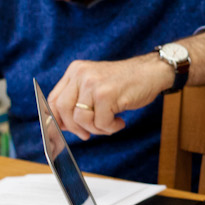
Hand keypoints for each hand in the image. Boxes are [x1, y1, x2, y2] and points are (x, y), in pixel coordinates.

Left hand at [48, 54, 170, 139]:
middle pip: (63, 110)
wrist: (151, 72)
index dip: (56, 119)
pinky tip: (120, 122)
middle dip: (75, 128)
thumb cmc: (124, 83)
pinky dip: (110, 128)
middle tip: (88, 133)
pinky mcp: (107, 94)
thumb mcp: (96, 85)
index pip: (53, 99)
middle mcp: (81, 74)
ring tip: (110, 124)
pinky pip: (100, 123)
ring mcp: (93, 83)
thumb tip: (62, 125)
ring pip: (81, 119)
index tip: (65, 130)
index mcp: (75, 71)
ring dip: (96, 129)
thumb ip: (78, 100)